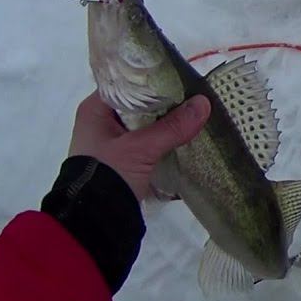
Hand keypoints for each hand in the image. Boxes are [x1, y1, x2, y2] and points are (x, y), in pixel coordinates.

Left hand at [68, 91, 209, 199]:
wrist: (95, 222)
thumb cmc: (108, 175)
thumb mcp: (141, 149)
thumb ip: (172, 127)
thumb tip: (205, 103)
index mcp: (95, 110)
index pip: (127, 83)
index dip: (154, 80)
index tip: (183, 78)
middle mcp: (102, 122)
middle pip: (141, 104)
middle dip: (167, 102)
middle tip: (196, 94)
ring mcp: (114, 143)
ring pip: (147, 124)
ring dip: (169, 123)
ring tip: (198, 113)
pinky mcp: (126, 160)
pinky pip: (150, 142)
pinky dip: (166, 140)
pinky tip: (188, 136)